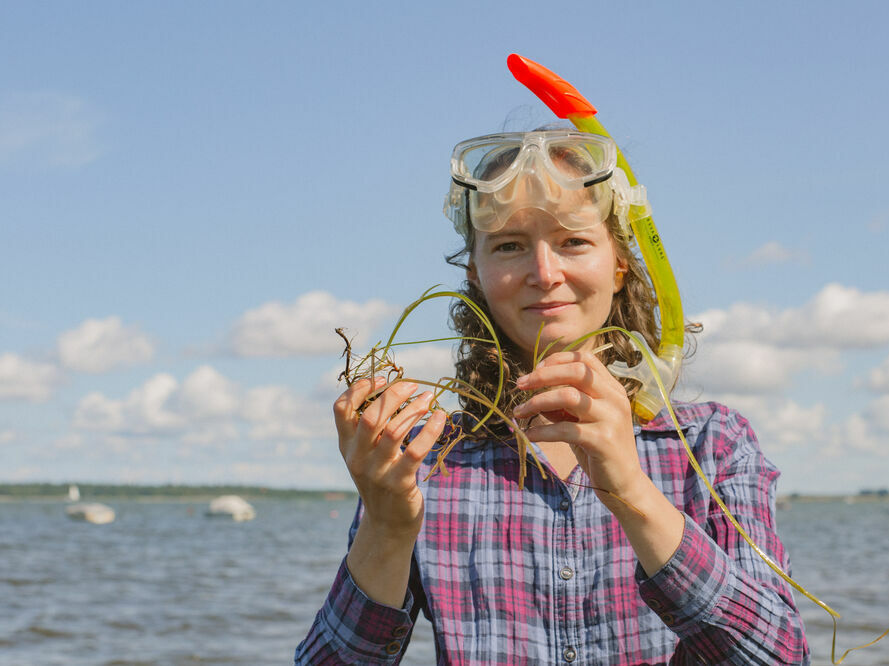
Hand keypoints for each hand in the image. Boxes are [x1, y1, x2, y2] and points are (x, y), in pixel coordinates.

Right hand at [333, 376, 445, 538]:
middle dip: (393, 395)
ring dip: (414, 409)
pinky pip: (416, 451)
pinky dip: (430, 429)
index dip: (359, 389)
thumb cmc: (381, 479)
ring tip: (429, 398)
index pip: (341, 409)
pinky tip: (440, 417)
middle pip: (371, 417)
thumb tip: (391, 388)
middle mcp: (357, 458)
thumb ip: (368, 428)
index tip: (381, 379)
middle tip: (413, 385)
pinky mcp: (399, 484)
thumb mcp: (366, 454)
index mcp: (346, 446)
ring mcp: (377, 473)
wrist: (388, 524)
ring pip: (394, 431)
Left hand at [513, 350, 647, 507]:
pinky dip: (541, 431)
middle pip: (576, 371)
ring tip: (519, 412)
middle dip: (543, 375)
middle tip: (520, 386)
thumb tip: (533, 394)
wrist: (623, 484)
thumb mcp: (581, 421)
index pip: (584, 359)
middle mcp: (615, 398)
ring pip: (568, 396)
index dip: (556, 360)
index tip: (534, 371)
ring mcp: (612, 418)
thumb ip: (562, 405)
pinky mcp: (603, 441)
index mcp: (612, 389)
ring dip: (537, 402)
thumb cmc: (599, 449)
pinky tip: (528, 435)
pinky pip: (565, 429)